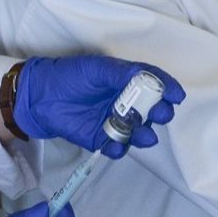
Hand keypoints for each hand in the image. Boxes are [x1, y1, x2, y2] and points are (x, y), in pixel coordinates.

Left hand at [14, 56, 184, 157]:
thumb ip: (121, 74)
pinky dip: (119, 148)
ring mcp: (113, 121)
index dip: (167, 88)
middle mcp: (123, 102)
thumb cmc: (69, 76)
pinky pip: (116, 147)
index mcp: (125, 81)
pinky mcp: (100, 138)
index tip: (177, 95)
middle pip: (150, 110)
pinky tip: (115, 144)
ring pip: (137, 131)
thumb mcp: (96, 69)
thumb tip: (147, 77)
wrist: (40, 96)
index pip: (152, 83)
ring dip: (144, 134)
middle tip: (160, 113)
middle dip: (160, 113)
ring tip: (144, 134)